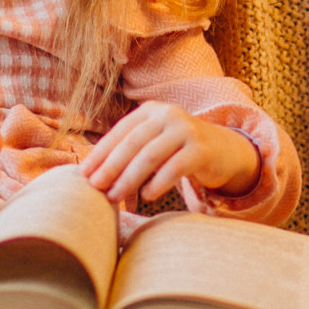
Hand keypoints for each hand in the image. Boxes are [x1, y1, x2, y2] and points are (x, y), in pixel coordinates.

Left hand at [81, 102, 259, 204]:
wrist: (224, 150)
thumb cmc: (177, 151)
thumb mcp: (153, 142)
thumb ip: (128, 150)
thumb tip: (91, 172)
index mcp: (150, 111)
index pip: (120, 132)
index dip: (100, 153)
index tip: (84, 174)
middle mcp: (167, 115)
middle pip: (132, 143)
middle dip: (111, 167)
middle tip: (96, 187)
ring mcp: (186, 130)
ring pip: (150, 155)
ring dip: (129, 179)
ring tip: (115, 197)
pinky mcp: (202, 149)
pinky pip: (175, 167)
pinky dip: (157, 183)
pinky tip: (146, 196)